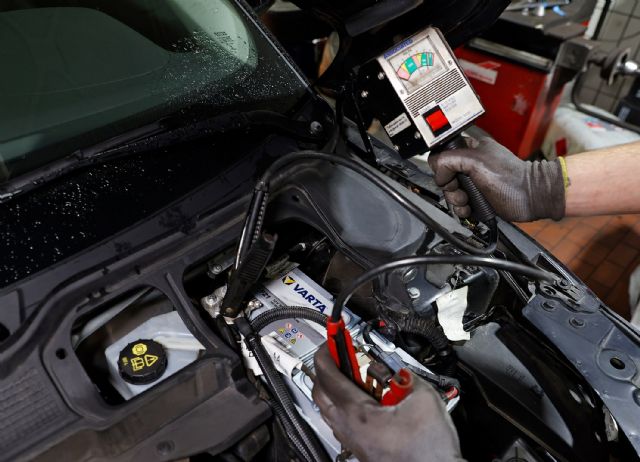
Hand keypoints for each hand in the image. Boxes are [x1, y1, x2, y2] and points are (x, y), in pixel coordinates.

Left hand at [312, 345, 463, 461]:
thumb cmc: (428, 452)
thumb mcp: (424, 398)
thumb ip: (407, 375)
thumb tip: (400, 369)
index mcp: (357, 413)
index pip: (327, 374)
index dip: (328, 351)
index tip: (333, 339)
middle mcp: (348, 429)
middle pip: (320, 391)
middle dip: (327, 367)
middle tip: (342, 354)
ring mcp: (352, 441)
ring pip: (328, 408)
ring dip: (335, 386)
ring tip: (355, 373)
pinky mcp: (361, 449)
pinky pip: (341, 421)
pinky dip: (345, 403)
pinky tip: (367, 398)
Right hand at [428, 136, 564, 221]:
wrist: (531, 198)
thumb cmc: (511, 179)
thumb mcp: (476, 162)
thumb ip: (451, 160)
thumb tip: (440, 174)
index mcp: (469, 148)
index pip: (441, 154)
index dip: (441, 167)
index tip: (449, 177)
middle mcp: (469, 163)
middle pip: (443, 176)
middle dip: (450, 188)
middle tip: (461, 192)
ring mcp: (473, 181)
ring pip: (450, 192)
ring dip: (455, 200)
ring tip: (467, 202)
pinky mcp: (476, 197)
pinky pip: (459, 204)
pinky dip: (461, 209)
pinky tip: (469, 209)